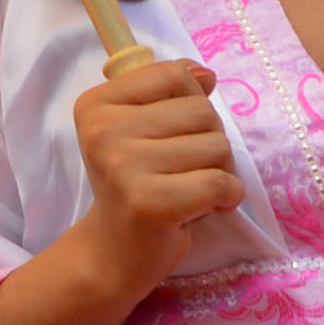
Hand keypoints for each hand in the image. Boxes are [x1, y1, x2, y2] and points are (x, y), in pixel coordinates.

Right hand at [61, 53, 241, 283]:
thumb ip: (173, 92)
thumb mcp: (145, 128)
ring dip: (220, 172)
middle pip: (202, 111)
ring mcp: (122, 167)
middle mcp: (103, 131)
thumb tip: (206, 73)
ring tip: (191, 190)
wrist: (116, 251)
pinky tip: (203, 209)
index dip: (193, 104)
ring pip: (217, 146)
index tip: (174, 136)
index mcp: (96, 104)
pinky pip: (220, 183)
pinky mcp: (149, 203)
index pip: (175, 76)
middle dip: (210, 141)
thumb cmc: (138, 183)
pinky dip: (227, 198)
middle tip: (186, 171)